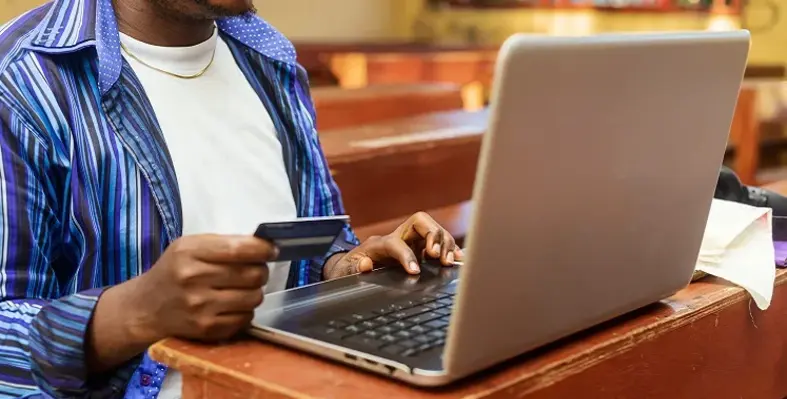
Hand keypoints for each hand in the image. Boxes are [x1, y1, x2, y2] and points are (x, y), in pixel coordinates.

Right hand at [128, 234, 276, 342]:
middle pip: (252, 274)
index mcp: (189, 252)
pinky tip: (233, 305)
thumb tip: (263, 247)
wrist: (145, 308)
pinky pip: (246, 318)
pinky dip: (246, 311)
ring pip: (254, 297)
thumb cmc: (173, 271)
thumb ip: (223, 244)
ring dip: (254, 292)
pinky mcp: (206, 329)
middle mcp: (193, 278)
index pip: (239, 249)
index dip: (263, 249)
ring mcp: (200, 307)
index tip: (271, 250)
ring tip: (242, 288)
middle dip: (260, 271)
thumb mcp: (188, 247)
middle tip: (254, 271)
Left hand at [323, 212, 462, 278]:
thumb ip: (353, 269)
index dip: (407, 255)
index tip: (415, 272)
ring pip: (433, 230)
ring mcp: (410, 241)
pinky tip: (458, 258)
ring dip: (445, 243)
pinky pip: (439, 243)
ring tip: (449, 261)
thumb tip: (365, 265)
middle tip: (438, 257)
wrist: (352, 266)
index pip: (396, 243)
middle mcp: (397, 237)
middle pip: (420, 222)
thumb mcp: (345, 271)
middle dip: (432, 237)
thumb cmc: (350, 268)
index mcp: (378, 244)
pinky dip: (451, 248)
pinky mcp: (420, 249)